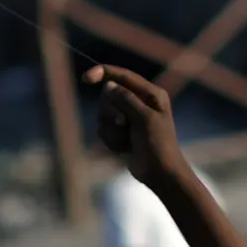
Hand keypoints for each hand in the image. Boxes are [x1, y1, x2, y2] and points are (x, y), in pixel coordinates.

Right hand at [83, 65, 190, 185]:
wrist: (160, 173)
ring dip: (111, 129)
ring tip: (125, 140)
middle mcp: (139, 102)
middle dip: (110, 112)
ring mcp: (129, 118)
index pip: (123, 76)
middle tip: (123, 124)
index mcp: (151, 94)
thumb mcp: (144, 118)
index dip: (103, 73)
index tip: (86, 78)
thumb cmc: (158, 144)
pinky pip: (104, 129)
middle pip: (109, 96)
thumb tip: (108, 85)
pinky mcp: (121, 132)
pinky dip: (111, 139)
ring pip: (104, 114)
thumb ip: (126, 99)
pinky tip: (123, 148)